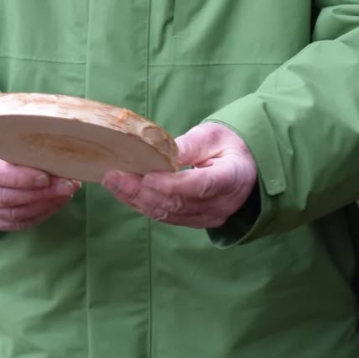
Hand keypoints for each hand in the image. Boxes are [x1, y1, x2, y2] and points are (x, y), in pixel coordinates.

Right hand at [0, 134, 79, 231]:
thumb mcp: (0, 125)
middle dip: (38, 193)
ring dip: (42, 205)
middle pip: (1, 196)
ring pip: (8, 213)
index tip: (46, 176)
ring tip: (65, 193)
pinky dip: (36, 216)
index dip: (19, 177)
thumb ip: (20, 129)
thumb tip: (58, 129)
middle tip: (67, 185)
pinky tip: (55, 203)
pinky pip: (11, 223)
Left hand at [102, 121, 256, 228]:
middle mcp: (220, 204)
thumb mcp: (216, 135)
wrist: (245, 168)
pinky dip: (144, 204)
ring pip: (168, 213)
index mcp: (232, 178)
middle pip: (178, 203)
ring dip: (137, 199)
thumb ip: (193, 144)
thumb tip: (166, 151)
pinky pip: (167, 217)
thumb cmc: (230, 146)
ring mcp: (208, 217)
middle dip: (143, 191)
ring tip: (113, 182)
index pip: (202, 185)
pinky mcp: (195, 222)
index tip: (148, 177)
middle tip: (115, 176)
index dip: (173, 184)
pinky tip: (126, 192)